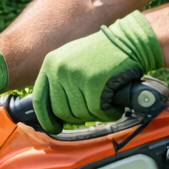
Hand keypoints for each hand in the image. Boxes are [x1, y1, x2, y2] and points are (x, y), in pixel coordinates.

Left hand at [32, 11, 163, 131]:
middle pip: (61, 111)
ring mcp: (76, 76)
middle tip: (92, 111)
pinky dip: (108, 113)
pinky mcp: (95, 83)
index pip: (40, 99)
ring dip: (95, 115)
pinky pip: (97, 111)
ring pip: (80, 114)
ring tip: (105, 103)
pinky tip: (114, 106)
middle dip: (77, 118)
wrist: (128, 40)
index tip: (54, 127)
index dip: (46, 118)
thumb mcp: (71, 58)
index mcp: (51, 63)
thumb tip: (53, 110)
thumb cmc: (103, 52)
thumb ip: (59, 79)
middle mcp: (60, 69)